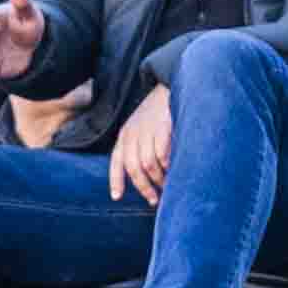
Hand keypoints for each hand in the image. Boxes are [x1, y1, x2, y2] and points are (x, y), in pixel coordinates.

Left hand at [104, 89, 176, 203]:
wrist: (169, 87)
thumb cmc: (156, 114)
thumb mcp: (140, 129)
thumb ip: (138, 148)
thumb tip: (145, 175)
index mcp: (124, 136)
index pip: (116, 161)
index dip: (115, 180)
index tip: (116, 197)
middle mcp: (132, 134)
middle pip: (133, 168)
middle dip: (143, 187)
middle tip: (153, 200)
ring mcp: (146, 130)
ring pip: (148, 164)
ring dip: (158, 179)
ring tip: (167, 187)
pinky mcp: (161, 127)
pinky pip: (161, 153)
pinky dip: (166, 165)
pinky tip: (172, 170)